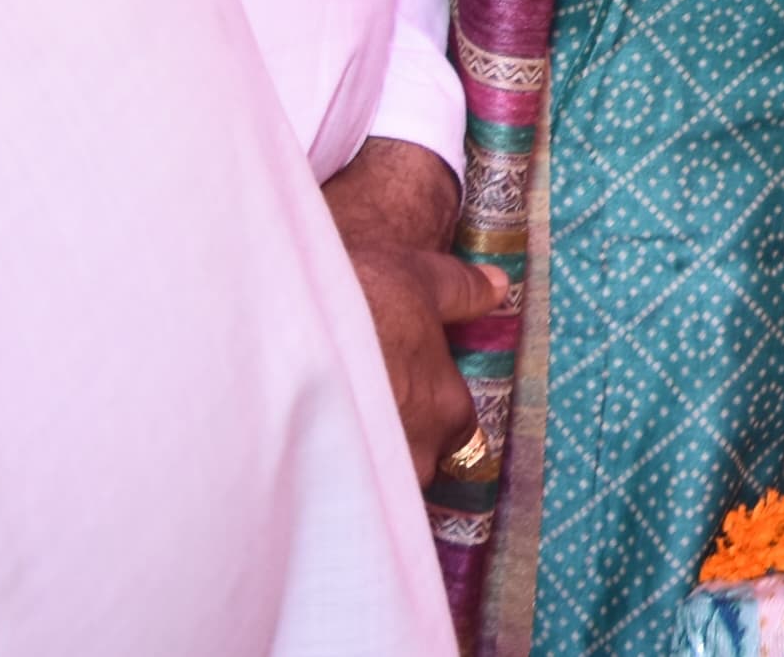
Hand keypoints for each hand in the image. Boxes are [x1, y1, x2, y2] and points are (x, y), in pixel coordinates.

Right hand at [320, 140, 507, 479]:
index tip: (400, 397)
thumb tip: (498, 286)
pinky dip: (319, 487)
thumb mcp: (417, 278)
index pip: (455, 430)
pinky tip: (294, 459)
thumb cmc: (359, 302)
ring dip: (355, 466)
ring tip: (320, 434)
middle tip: (356, 411)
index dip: (428, 414)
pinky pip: (330, 504)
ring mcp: (370, 486)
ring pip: (372, 486)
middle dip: (390, 445)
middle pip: (413, 462)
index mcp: (447, 410)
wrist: (284, 331)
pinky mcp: (321, 501)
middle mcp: (419, 457)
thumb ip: (461, 291)